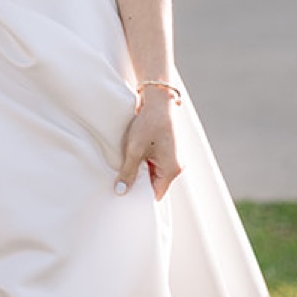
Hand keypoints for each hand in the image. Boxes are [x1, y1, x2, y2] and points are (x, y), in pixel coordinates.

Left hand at [116, 87, 182, 201]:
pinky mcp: (166, 149)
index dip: (140, 196)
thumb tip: (121, 191)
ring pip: (153, 172)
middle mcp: (176, 165)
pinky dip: (143, 161)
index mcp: (172, 170)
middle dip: (139, 182)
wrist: (158, 100)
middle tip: (120, 183)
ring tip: (124, 167)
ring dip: (140, 170)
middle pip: (155, 183)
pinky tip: (131, 157)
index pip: (156, 193)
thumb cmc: (149, 124)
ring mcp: (172, 157)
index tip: (124, 196)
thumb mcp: (134, 150)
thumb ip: (128, 172)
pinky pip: (154, 162)